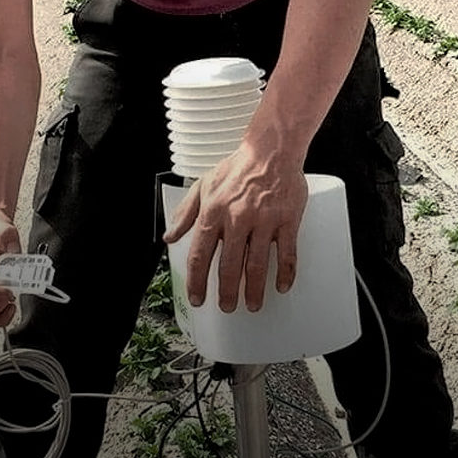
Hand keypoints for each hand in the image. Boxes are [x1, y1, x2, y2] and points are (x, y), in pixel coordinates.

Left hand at [163, 148, 305, 312]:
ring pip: (257, 264)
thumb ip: (185, 213)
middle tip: (227, 307)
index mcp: (214, 212)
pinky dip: (284, 273)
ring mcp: (264, 221)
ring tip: (251, 305)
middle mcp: (237, 219)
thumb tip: (171, 236)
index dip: (197, 281)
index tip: (198, 298)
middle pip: (229, 265)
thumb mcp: (204, 185)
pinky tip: (280, 286)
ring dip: (253, 289)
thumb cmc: (238, 167)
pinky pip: (287, 253)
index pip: (200, 255)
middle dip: (226, 292)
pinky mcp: (287, 220)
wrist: (272, 150)